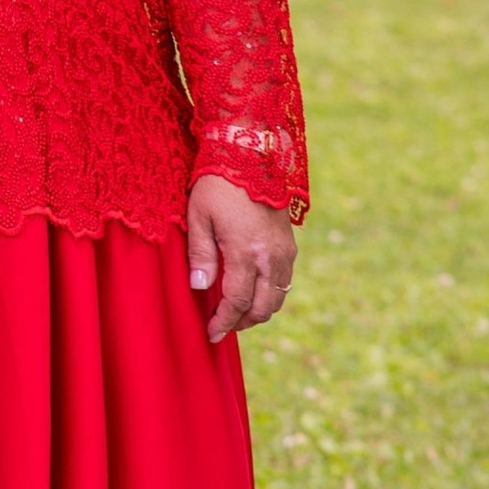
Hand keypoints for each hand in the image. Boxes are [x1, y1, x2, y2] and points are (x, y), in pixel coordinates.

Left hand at [186, 175, 296, 344]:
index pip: (236, 302)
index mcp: (245, 253)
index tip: (211, 334)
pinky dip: (269, 294)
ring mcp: (284, 252)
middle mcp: (270, 257)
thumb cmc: (218, 184)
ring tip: (236, 313)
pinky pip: (284, 282)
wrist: (252, 155)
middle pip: (262, 308)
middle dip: (242, 322)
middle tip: (222, 326)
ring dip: (258, 311)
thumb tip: (200, 287)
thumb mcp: (198, 217)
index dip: (224, 322)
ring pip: (277, 298)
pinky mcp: (290, 245)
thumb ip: (200, 255)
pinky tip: (252, 291)